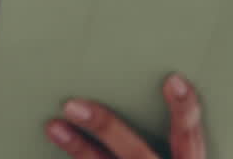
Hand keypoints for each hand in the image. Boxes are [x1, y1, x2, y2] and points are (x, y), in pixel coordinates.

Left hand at [44, 74, 205, 158]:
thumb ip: (171, 145)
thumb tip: (150, 94)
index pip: (188, 139)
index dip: (184, 111)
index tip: (173, 80)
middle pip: (137, 154)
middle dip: (107, 127)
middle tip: (73, 105)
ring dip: (79, 150)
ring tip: (54, 127)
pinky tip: (44, 155)